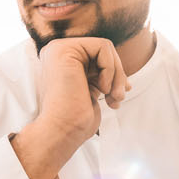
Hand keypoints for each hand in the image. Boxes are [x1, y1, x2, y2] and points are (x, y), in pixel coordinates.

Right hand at [13, 36, 129, 178]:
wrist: (63, 132)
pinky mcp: (63, 50)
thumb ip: (100, 75)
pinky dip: (110, 69)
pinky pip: (103, 47)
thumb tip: (121, 72)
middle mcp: (57, 51)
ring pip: (105, 46)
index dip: (114, 73)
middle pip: (103, 49)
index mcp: (62, 61)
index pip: (97, 55)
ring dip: (117, 74)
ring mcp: (58, 49)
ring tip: (114, 97)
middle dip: (118, 74)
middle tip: (120, 97)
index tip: (119, 94)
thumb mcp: (93, 90)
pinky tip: (102, 89)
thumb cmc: (78, 119)